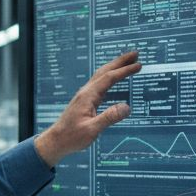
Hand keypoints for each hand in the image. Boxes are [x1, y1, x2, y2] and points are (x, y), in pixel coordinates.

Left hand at [34, 50, 141, 166]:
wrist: (56, 141)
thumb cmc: (72, 137)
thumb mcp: (92, 129)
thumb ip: (109, 117)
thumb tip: (127, 107)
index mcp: (88, 96)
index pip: (109, 78)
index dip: (124, 71)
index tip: (138, 65)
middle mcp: (86, 92)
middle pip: (104, 71)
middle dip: (120, 61)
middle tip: (135, 54)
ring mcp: (85, 95)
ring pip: (101, 75)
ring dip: (114, 66)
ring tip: (127, 62)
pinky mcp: (85, 100)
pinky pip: (99, 83)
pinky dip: (109, 76)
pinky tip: (113, 79)